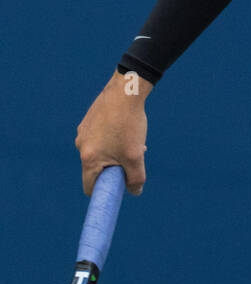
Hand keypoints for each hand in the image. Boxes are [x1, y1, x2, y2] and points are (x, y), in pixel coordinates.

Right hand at [76, 72, 150, 196]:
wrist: (125, 91)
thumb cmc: (129, 124)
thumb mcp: (135, 155)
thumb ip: (136, 179)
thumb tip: (135, 192)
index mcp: (88, 158)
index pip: (89, 187)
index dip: (103, 192)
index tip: (118, 188)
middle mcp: (81, 146)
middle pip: (96, 169)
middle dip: (114, 169)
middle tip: (132, 159)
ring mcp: (83, 132)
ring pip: (99, 152)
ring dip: (115, 153)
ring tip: (133, 142)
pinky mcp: (88, 121)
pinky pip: (99, 138)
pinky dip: (112, 139)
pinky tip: (126, 128)